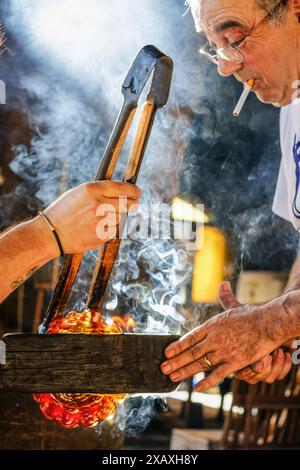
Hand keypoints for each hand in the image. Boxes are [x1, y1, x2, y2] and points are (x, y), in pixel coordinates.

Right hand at [44, 181, 140, 254]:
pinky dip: (111, 228)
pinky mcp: (102, 236)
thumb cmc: (64, 211)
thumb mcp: (79, 193)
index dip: (133, 190)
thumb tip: (122, 192)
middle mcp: (98, 204)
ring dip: (119, 217)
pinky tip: (98, 227)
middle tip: (135, 203)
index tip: (138, 192)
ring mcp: (101, 221)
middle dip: (134, 203)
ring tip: (104, 217)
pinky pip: (114, 230)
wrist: (51, 234)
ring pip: (122, 218)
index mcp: (91, 190)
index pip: (121, 188)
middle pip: (128, 204)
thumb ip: (99, 191)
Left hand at [161, 282, 285, 391]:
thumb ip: (225, 297)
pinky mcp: (235, 362)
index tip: (166, 352)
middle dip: (175, 361)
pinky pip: (218, 375)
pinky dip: (206, 382)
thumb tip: (223, 284)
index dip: (176, 346)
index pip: (189, 338)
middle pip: (190, 352)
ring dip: (184, 371)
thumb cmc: (252, 315)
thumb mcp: (234, 305)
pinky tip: (196, 388)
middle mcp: (214, 339)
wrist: (268, 323)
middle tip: (162, 368)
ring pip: (200, 364)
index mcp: (211, 326)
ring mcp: (223, 352)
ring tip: (172, 377)